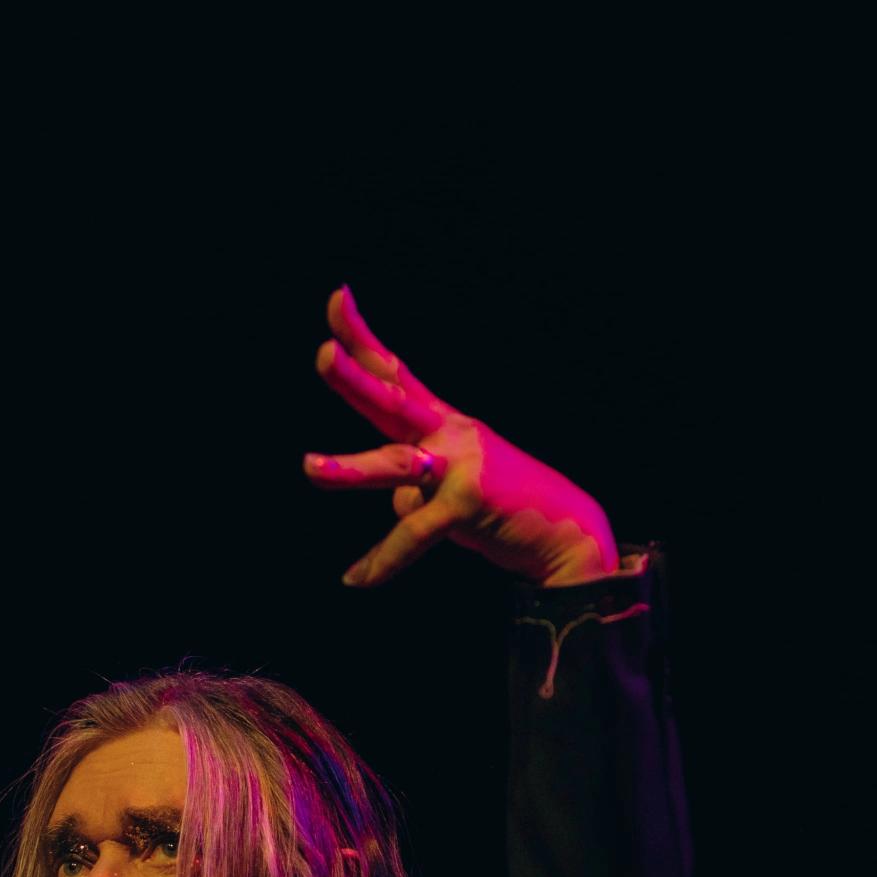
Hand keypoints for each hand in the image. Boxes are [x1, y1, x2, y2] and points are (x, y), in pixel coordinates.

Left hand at [299, 286, 619, 589]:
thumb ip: (417, 488)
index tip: (336, 298)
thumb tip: (398, 504)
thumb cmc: (505, 507)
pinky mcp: (466, 505)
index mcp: (444, 422)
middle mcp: (450, 434)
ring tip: (310, 467)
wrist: (567, 533)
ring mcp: (460, 467)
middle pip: (392, 402)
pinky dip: (384, 561)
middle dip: (353, 379)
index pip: (395, 373)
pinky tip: (358, 579)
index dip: (362, 338)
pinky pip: (413, 534)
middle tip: (322, 354)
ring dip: (351, 467)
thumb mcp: (453, 488)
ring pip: (396, 463)